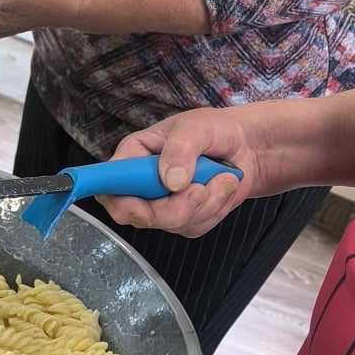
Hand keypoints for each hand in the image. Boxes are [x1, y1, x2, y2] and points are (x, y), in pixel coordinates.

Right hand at [97, 106, 264, 236]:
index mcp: (134, 155)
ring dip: (204, 203)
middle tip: (201, 188)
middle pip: (139, 214)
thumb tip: (169, 182)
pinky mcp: (184, 218)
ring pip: (172, 222)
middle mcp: (142, 183)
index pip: (109, 184)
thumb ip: (180, 150)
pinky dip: (215, 208)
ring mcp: (162, 203)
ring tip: (221, 176)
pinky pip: (194, 226)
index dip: (118, 199)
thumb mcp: (196, 128)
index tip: (141, 203)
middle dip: (175, 207)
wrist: (246, 146)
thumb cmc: (214, 129)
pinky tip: (222, 187)